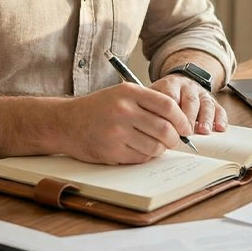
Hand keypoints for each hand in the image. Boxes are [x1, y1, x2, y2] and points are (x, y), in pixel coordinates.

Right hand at [58, 83, 194, 164]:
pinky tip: (139, 149)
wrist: (66, 122)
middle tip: (174, 140)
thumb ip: (148, 102)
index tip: (186, 126)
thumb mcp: (121, 93)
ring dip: (160, 149)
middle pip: (164, 129)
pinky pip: (140, 158)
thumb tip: (179, 120)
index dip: (182, 119)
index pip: (167, 105)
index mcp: (129, 92)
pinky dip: (145, 156)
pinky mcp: (111, 152)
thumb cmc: (98, 108)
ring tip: (154, 144)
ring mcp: (116, 132)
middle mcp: (123, 110)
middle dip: (175, 138)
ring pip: (155, 147)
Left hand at [151, 74, 227, 135]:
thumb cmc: (162, 95)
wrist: (178, 82)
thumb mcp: (152, 97)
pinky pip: (219, 108)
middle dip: (189, 117)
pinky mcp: (212, 100)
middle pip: (190, 101)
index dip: (170, 113)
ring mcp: (201, 93)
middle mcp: (187, 87)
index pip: (171, 97)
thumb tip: (145, 130)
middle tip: (186, 132)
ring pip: (205, 104)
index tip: (168, 127)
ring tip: (203, 131)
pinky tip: (219, 128)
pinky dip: (220, 119)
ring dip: (205, 118)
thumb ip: (149, 110)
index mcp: (170, 85)